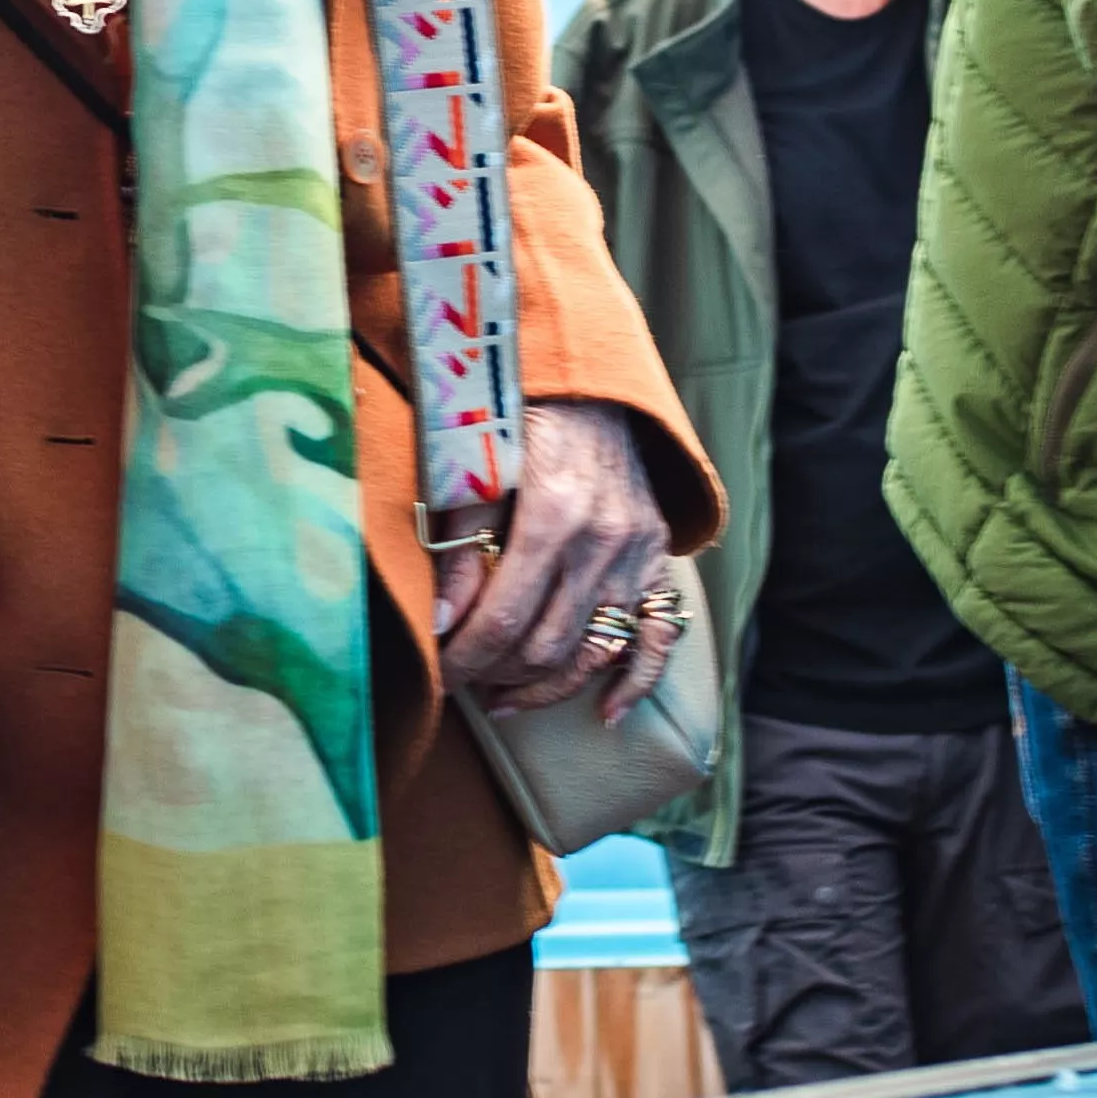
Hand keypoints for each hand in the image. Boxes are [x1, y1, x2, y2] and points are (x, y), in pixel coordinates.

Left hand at [434, 397, 680, 719]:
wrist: (587, 382)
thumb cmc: (517, 420)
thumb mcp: (474, 471)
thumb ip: (460, 547)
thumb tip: (440, 621)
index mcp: (553, 515)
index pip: (503, 619)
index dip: (465, 659)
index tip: (439, 676)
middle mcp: (604, 540)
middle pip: (547, 645)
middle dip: (497, 676)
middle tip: (464, 683)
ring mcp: (638, 553)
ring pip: (595, 651)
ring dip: (547, 688)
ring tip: (505, 698)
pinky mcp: (658, 557)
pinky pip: (658, 635)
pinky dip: (636, 681)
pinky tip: (608, 714)